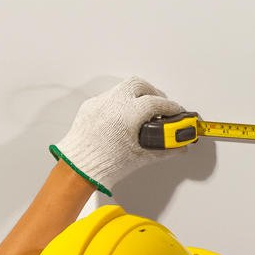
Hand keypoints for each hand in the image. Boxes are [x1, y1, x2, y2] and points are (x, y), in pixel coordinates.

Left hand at [50, 76, 183, 195]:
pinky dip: (120, 104)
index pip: (156, 103)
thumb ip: (163, 150)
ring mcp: (100, 102)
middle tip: (159, 107)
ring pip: (123, 88)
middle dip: (153, 94)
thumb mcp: (140, 157)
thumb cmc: (103, 165)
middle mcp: (112, 103)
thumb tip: (177, 147)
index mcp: (126, 114)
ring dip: (136, 96)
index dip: (170, 108)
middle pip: (140, 86)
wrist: (78, 168)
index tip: (176, 113)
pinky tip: (123, 118)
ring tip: (142, 113)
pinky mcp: (90, 106)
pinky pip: (109, 97)